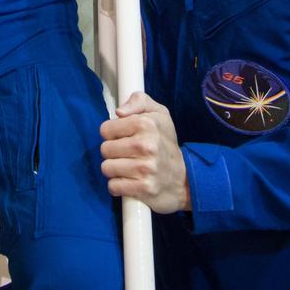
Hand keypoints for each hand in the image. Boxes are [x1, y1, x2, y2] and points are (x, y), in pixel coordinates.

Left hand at [100, 91, 189, 213]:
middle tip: (126, 153)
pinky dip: (118, 185)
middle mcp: (146, 145)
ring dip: (114, 169)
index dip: (111, 134)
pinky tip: (129, 180)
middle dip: (112, 152)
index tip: (123, 137)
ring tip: (128, 167)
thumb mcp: (158, 113)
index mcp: (147, 124)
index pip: (106, 129)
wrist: (184, 177)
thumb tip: (119, 111)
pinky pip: (114, 186)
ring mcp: (146, 168)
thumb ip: (138, 100)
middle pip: (104, 149)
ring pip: (107, 168)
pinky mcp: (144, 188)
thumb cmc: (165, 142)